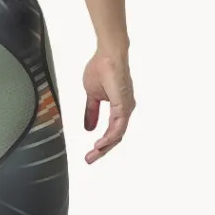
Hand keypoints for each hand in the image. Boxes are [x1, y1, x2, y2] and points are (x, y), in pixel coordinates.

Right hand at [82, 49, 135, 163]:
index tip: (90, 153)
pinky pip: (118, 127)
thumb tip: (88, 127)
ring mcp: (126, 108)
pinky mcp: (124, 105)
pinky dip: (109, 137)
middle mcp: (125, 110)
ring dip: (105, 147)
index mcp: (119, 108)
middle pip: (115, 137)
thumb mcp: (91, 95)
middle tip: (89, 159)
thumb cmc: (102, 68)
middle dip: (102, 150)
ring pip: (117, 135)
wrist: (108, 54)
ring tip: (93, 154)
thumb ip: (91, 111)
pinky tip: (100, 143)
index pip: (111, 132)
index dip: (101, 144)